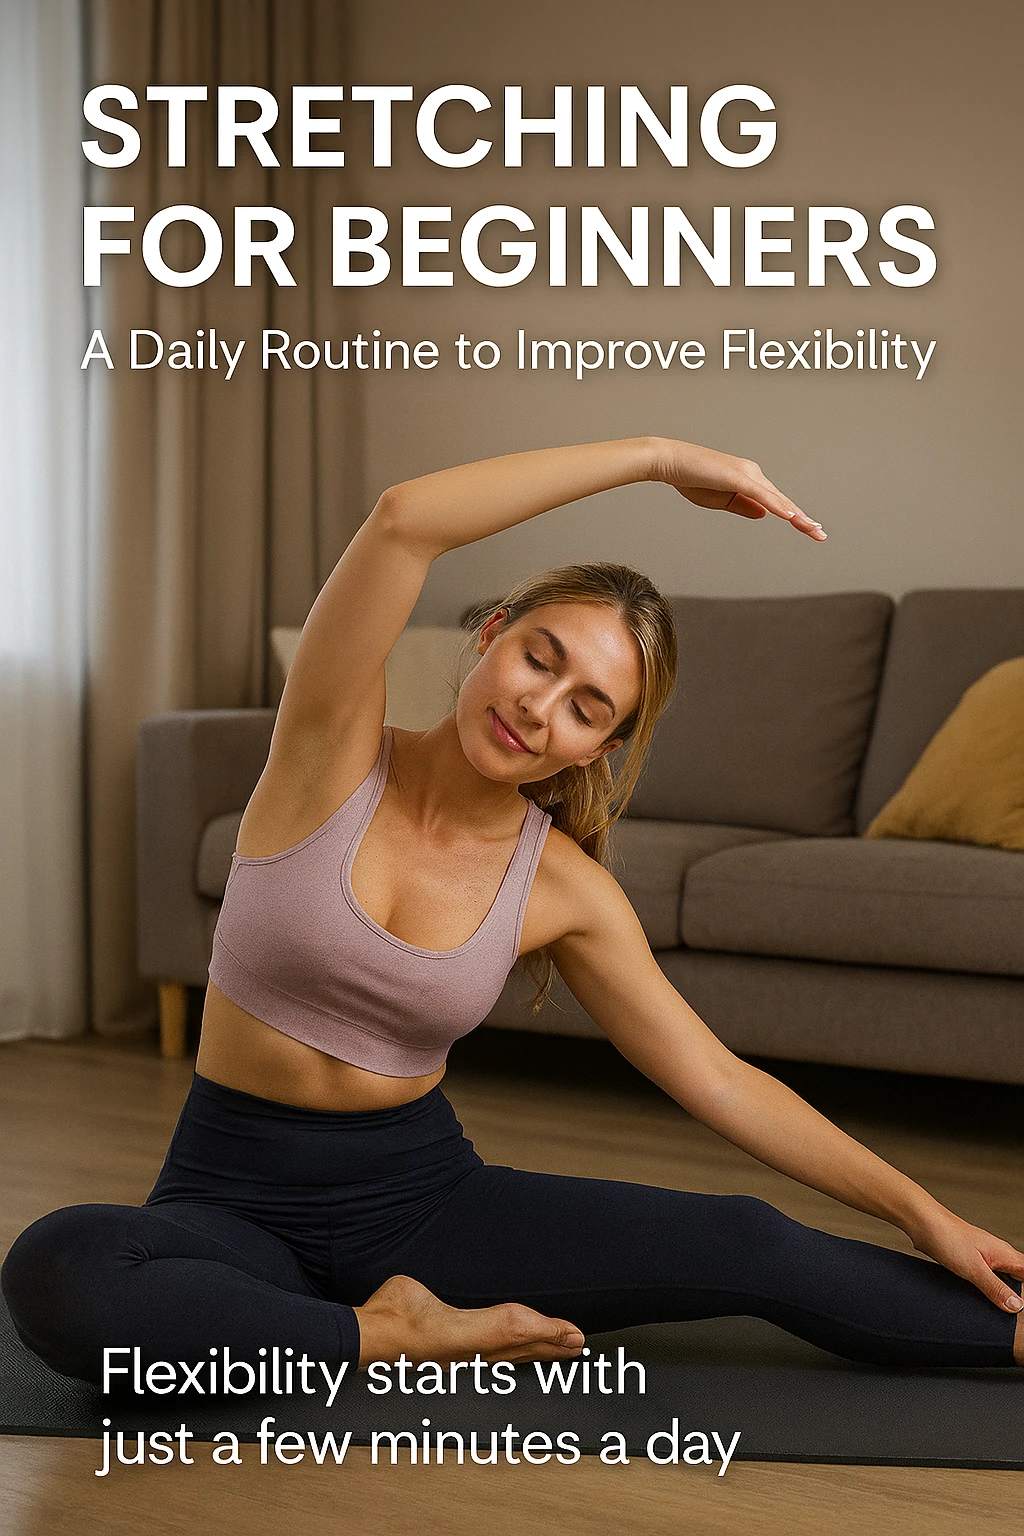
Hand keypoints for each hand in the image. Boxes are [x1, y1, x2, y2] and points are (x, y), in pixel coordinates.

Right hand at [650, 438, 826, 540]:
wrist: (671, 462)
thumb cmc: (692, 478)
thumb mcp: (721, 500)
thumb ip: (744, 506)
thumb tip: (765, 514)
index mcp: (749, 480)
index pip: (776, 502)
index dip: (794, 516)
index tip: (810, 529)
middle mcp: (752, 474)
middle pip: (783, 501)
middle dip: (803, 519)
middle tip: (821, 535)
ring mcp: (747, 474)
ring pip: (778, 499)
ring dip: (797, 516)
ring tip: (813, 530)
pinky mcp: (738, 477)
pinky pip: (762, 495)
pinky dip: (778, 506)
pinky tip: (791, 516)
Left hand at [906, 1209, 1023, 1313]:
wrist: (923, 1223)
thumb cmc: (948, 1238)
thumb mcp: (975, 1269)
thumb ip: (996, 1288)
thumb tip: (1017, 1306)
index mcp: (1006, 1254)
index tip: (1021, 1308)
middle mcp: (998, 1254)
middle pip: (1018, 1279)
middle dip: (1016, 1295)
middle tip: (1009, 1313)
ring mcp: (984, 1256)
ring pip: (1001, 1278)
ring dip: (1000, 1292)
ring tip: (995, 1308)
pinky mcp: (969, 1260)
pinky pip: (985, 1277)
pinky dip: (986, 1288)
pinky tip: (978, 1297)